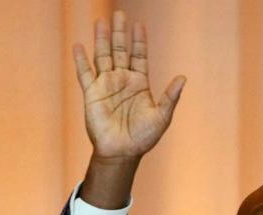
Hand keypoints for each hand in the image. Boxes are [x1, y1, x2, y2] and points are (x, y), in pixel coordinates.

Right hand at [73, 11, 184, 159]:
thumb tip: (183, 77)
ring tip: (101, 21)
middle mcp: (122, 80)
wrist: (122, 152)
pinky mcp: (92, 94)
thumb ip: (170, 97)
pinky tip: (79, 45)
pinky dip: (81, 60)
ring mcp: (106, 85)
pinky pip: (85, 74)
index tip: (138, 24)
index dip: (139, 40)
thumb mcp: (162, 116)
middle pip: (120, 50)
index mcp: (139, 83)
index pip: (139, 56)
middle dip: (119, 33)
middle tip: (119, 14)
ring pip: (102, 56)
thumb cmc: (144, 137)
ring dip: (101, 40)